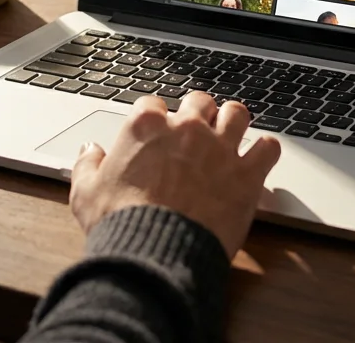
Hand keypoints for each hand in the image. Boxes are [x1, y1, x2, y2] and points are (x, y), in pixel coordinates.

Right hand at [70, 93, 281, 257]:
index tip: (156, 132)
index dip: (155, 118)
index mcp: (146, 127)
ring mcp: (219, 148)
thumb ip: (87, 166)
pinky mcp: (246, 174)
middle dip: (197, 113)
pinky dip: (265, 151)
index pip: (152, 104)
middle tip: (195, 131)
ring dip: (233, 122)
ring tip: (230, 134)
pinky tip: (260, 157)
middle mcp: (186, 129)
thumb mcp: (86, 193)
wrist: (155, 253)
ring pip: (237, 113)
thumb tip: (89, 151)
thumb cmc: (120, 223)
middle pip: (199, 101)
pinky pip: (268, 148)